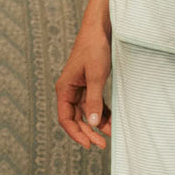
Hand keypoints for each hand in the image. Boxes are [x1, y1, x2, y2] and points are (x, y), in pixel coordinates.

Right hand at [56, 24, 112, 149]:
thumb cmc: (94, 48)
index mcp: (64, 89)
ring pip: (86, 113)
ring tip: (109, 135)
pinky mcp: (89, 85)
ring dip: (96, 124)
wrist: (100, 29)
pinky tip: (110, 121)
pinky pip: (93, 104)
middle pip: (75, 119)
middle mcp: (69, 90)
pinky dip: (101, 113)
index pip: (65, 119)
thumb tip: (93, 123)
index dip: (76, 134)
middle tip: (102, 144)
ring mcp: (79, 88)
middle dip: (88, 132)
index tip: (89, 145)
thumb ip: (94, 100)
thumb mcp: (96, 76)